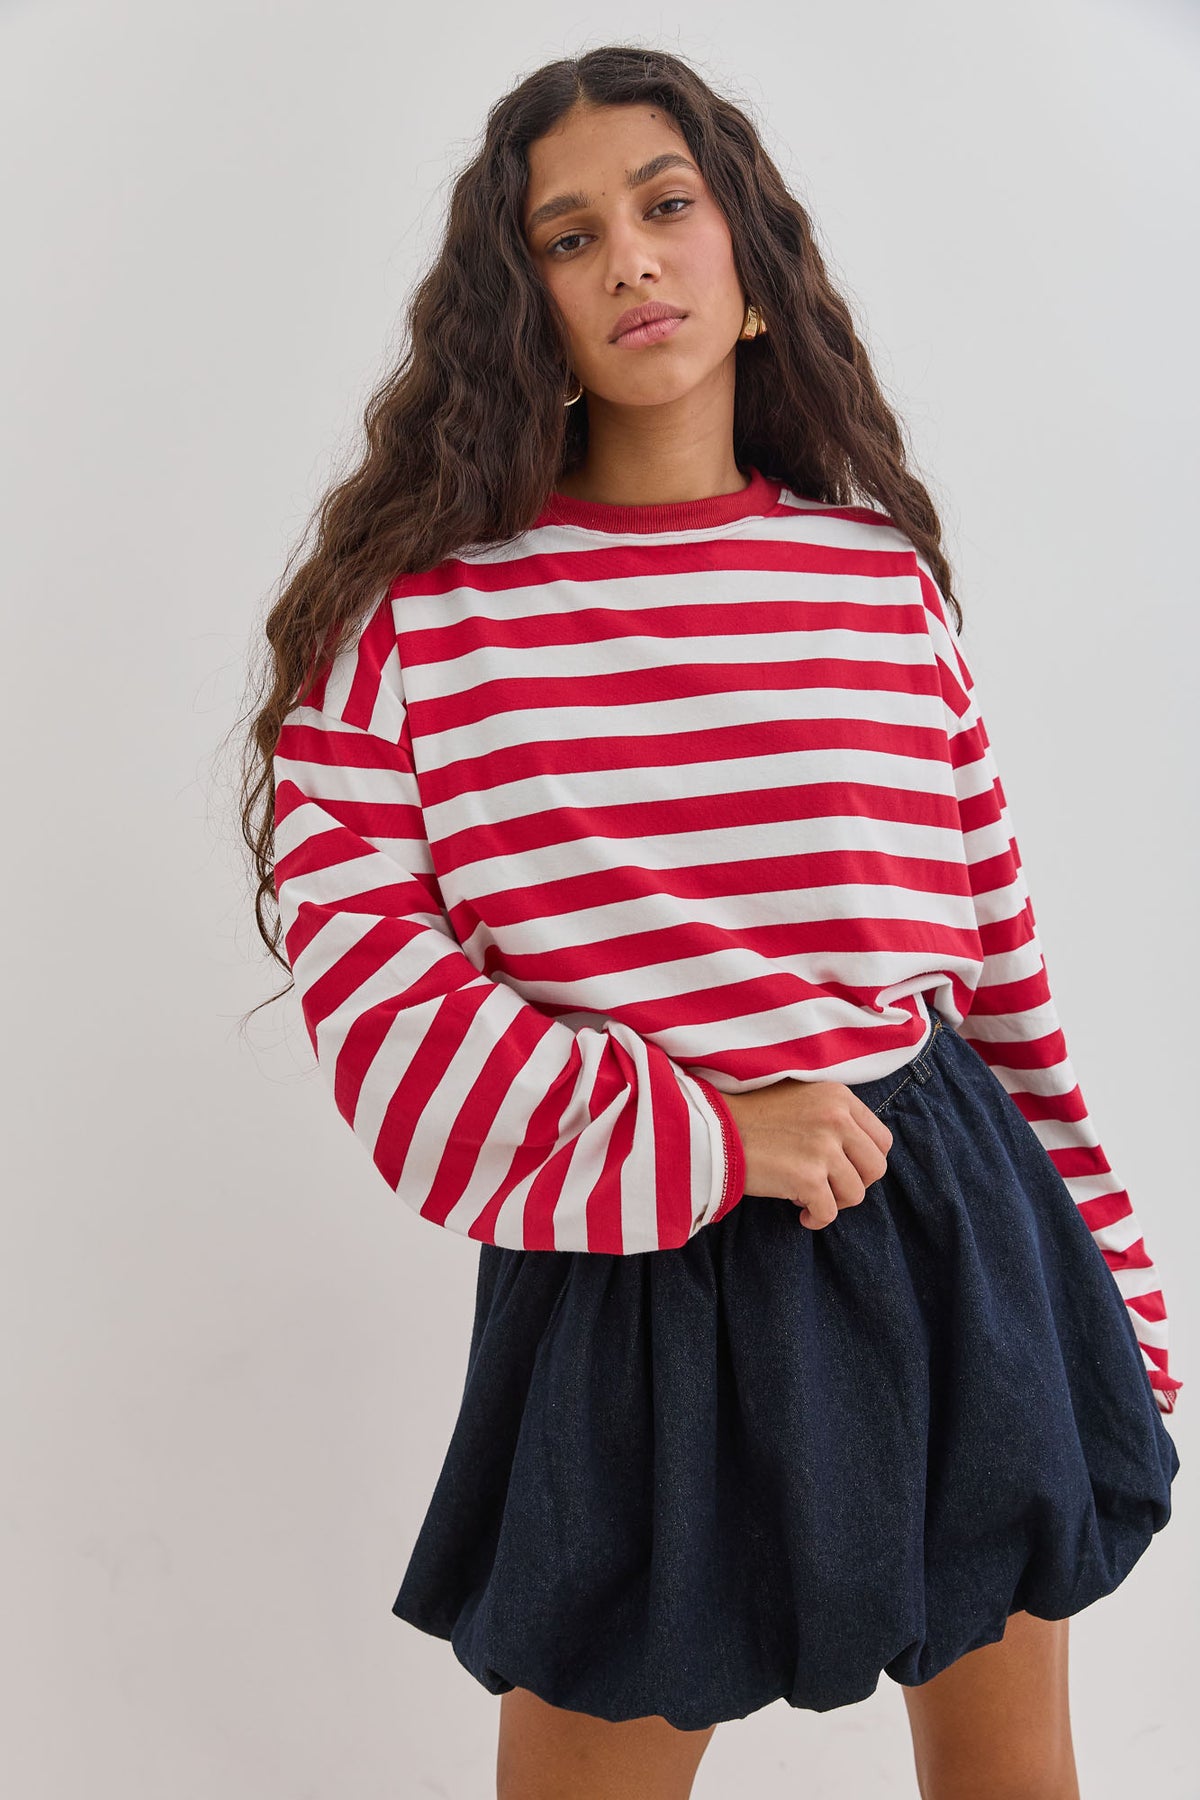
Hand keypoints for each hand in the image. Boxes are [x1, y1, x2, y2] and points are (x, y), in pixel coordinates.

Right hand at [721, 1078, 893, 1230]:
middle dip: (855, 1184)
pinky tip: (798, 1212)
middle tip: (828, 1187)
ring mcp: (823, 1148)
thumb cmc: (751, 1116)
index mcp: (839, 1097)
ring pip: (856, 1194)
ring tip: (807, 1197)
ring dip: (833, 1202)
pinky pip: (829, 1213)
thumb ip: (832, 1115)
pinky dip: (815, 1218)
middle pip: (876, 1168)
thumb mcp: (800, 1097)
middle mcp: (836, 1118)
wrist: (712, 1128)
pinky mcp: (807, 1177)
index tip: (842, 1168)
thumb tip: (855, 1150)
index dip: (865, 1161)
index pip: (882, 1139)